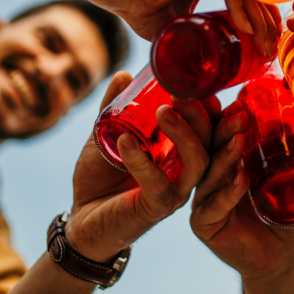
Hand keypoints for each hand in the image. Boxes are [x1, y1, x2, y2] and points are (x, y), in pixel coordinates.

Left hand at [64, 72, 217, 261]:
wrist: (82, 218)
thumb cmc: (101, 177)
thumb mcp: (108, 134)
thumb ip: (115, 107)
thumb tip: (124, 76)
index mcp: (181, 151)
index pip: (208, 126)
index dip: (209, 105)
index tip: (196, 83)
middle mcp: (185, 171)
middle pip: (210, 141)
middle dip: (201, 114)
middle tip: (180, 93)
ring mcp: (175, 191)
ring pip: (198, 162)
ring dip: (184, 134)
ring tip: (164, 111)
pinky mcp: (156, 208)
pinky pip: (158, 184)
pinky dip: (142, 161)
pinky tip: (124, 142)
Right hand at [124, 0, 280, 55]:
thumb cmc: (143, 10)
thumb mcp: (182, 30)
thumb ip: (200, 41)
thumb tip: (211, 72)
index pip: (244, 0)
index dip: (258, 23)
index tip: (264, 47)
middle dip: (264, 25)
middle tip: (269, 50)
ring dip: (257, 21)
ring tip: (262, 46)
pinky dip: (240, 10)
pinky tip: (246, 31)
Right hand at [190, 103, 293, 293]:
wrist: (281, 254)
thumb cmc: (282, 211)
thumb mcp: (287, 173)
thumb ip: (289, 147)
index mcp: (222, 160)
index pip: (214, 132)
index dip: (220, 115)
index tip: (236, 101)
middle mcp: (207, 178)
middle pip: (205, 147)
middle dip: (217, 128)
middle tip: (237, 115)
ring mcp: (202, 201)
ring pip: (210, 174)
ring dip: (225, 156)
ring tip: (240, 139)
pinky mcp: (204, 225)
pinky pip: (213, 206)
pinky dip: (228, 192)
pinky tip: (240, 178)